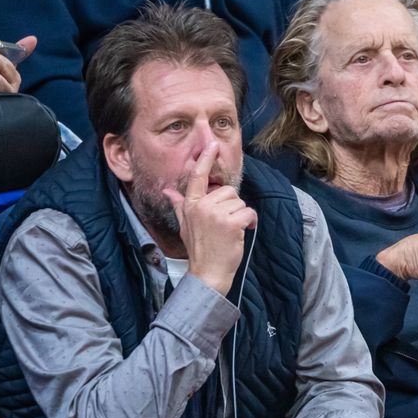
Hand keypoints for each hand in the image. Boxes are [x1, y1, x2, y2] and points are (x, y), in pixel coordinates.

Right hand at [163, 141, 257, 295]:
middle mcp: (201, 206)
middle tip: (224, 225)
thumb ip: (179, 205)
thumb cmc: (199, 250)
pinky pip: (248, 212)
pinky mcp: (230, 223)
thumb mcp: (184, 226)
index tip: (213, 143)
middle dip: (231, 207)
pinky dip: (249, 222)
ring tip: (230, 231)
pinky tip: (241, 232)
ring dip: (240, 216)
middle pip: (228, 191)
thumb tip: (168, 191)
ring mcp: (215, 214)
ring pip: (239, 202)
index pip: (198, 177)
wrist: (208, 274)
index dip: (206, 159)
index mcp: (190, 205)